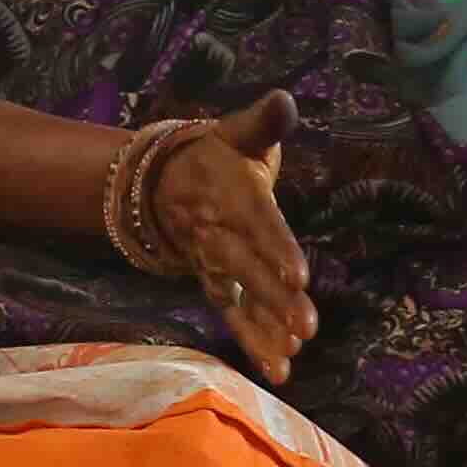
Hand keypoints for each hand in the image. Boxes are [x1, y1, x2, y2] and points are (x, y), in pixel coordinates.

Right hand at [141, 90, 318, 376]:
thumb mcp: (238, 132)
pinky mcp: (214, 283)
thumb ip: (265, 121)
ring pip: (240, 300)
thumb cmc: (216, 155)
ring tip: (292, 356)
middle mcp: (221, 234)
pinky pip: (233, 316)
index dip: (277, 249)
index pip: (259, 223)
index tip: (300, 276)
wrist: (159, 183)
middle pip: (248, 270)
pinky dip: (253, 342)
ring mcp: (214, 264)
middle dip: (276, 300)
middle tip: (307, 327)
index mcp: (233, 195)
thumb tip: (285, 99)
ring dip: (265, 330)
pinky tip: (279, 367)